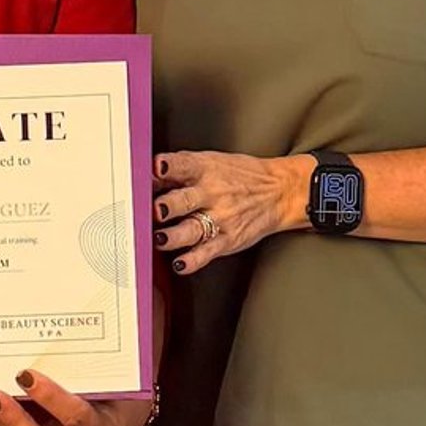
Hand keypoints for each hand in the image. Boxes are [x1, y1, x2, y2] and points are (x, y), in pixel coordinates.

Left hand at [153, 149, 311, 273]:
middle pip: (184, 200)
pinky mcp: (228, 240)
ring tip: (159, 239)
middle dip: (166, 206)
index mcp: (205, 169)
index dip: (168, 166)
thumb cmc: (240, 176)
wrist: (280, 191)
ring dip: (173, 236)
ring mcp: (220, 218)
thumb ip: (180, 169)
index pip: (183, 165)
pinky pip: (207, 252)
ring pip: (192, 229)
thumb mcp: (212, 161)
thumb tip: (146, 176)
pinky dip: (192, 261)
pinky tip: (180, 264)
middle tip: (153, 210)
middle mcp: (212, 193)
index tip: (155, 168)